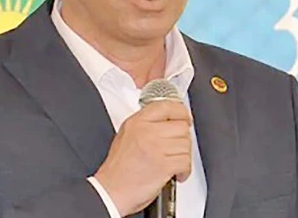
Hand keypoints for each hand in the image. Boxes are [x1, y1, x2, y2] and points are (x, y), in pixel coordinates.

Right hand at [93, 100, 192, 215]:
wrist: (111, 191)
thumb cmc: (118, 169)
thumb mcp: (125, 135)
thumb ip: (145, 124)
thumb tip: (166, 120)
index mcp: (137, 122)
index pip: (166, 106)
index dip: (180, 112)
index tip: (184, 118)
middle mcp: (146, 132)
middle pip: (181, 126)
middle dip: (183, 139)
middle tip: (178, 147)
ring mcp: (156, 148)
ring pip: (186, 144)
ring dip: (184, 156)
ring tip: (175, 162)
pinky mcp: (163, 165)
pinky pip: (186, 161)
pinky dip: (185, 169)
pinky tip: (177, 172)